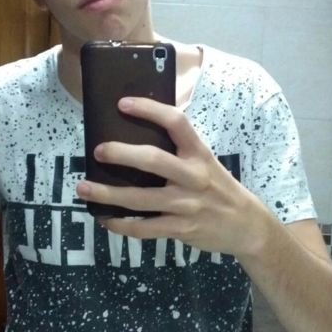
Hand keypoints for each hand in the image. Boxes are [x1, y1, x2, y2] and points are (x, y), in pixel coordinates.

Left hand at [76, 96, 264, 257]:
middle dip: (121, 154)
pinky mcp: (181, 228)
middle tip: (98, 150)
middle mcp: (193, 177)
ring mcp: (186, 205)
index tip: (122, 103)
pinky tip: (105, 218)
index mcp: (199, 154)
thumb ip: (179, 153)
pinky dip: (120, 224)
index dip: (149, 110)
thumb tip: (136, 140)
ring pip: (140, 199)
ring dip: (107, 194)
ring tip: (84, 188)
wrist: (247, 226)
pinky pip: (144, 228)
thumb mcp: (207, 163)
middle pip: (153, 160)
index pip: (176, 122)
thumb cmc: (220, 189)